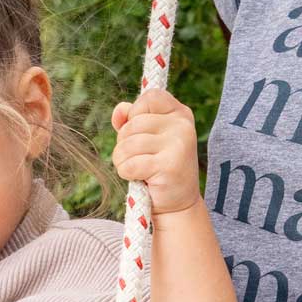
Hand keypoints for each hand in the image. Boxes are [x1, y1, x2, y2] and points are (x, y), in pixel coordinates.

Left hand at [111, 88, 200, 215]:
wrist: (177, 205)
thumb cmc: (158, 167)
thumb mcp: (147, 138)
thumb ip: (132, 120)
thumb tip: (119, 110)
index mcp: (180, 114)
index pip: (151, 97)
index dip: (135, 112)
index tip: (138, 131)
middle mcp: (182, 126)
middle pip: (133, 123)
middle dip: (124, 143)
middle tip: (138, 158)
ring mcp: (178, 145)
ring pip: (128, 144)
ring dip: (122, 160)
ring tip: (137, 170)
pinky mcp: (169, 166)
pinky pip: (130, 164)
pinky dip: (127, 173)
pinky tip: (140, 179)